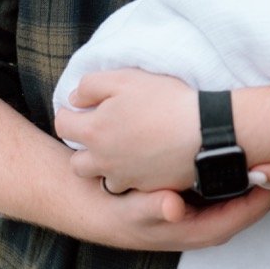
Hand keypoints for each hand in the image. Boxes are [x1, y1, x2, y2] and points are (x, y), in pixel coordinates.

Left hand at [58, 70, 197, 192]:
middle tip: (106, 134)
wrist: (207, 132)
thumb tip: (75, 99)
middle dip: (86, 149)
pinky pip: (134, 187)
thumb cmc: (166, 102)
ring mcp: (126, 178)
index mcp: (94, 131)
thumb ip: (91, 85)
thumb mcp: (125, 79)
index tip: (85, 109)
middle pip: (77, 162)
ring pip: (104, 179)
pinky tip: (151, 162)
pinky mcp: (149, 189)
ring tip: (128, 153)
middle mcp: (103, 160)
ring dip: (109, 168)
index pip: (62, 125)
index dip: (70, 114)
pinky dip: (137, 177)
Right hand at [84, 184, 269, 251]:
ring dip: (268, 170)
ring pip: (251, 192)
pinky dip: (250, 167)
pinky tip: (260, 143)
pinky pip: (238, 184)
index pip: (252, 210)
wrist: (103, 213)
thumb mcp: (134, 212)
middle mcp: (217, 223)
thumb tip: (172, 206)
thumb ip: (153, 209)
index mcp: (207, 230)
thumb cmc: (122, 215)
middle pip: (258, 201)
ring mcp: (215, 212)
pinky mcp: (209, 200)